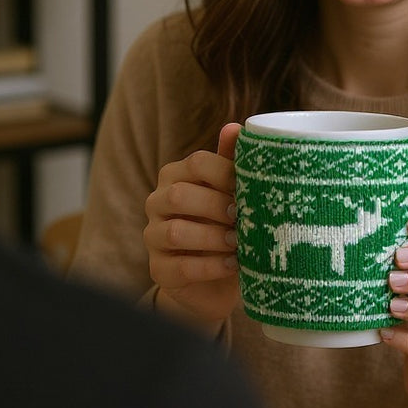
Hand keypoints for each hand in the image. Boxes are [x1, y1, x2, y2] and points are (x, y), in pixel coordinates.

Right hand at [143, 122, 239, 333]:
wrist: (219, 280)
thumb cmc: (228, 226)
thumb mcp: (233, 194)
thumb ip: (232, 163)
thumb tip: (235, 127)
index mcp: (176, 176)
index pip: (197, 163)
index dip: (227, 173)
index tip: (254, 187)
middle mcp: (158, 202)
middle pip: (180, 195)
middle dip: (217, 206)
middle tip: (245, 217)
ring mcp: (153, 237)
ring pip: (174, 231)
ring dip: (213, 237)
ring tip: (240, 243)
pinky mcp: (159, 270)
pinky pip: (180, 266)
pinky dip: (211, 266)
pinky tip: (233, 265)